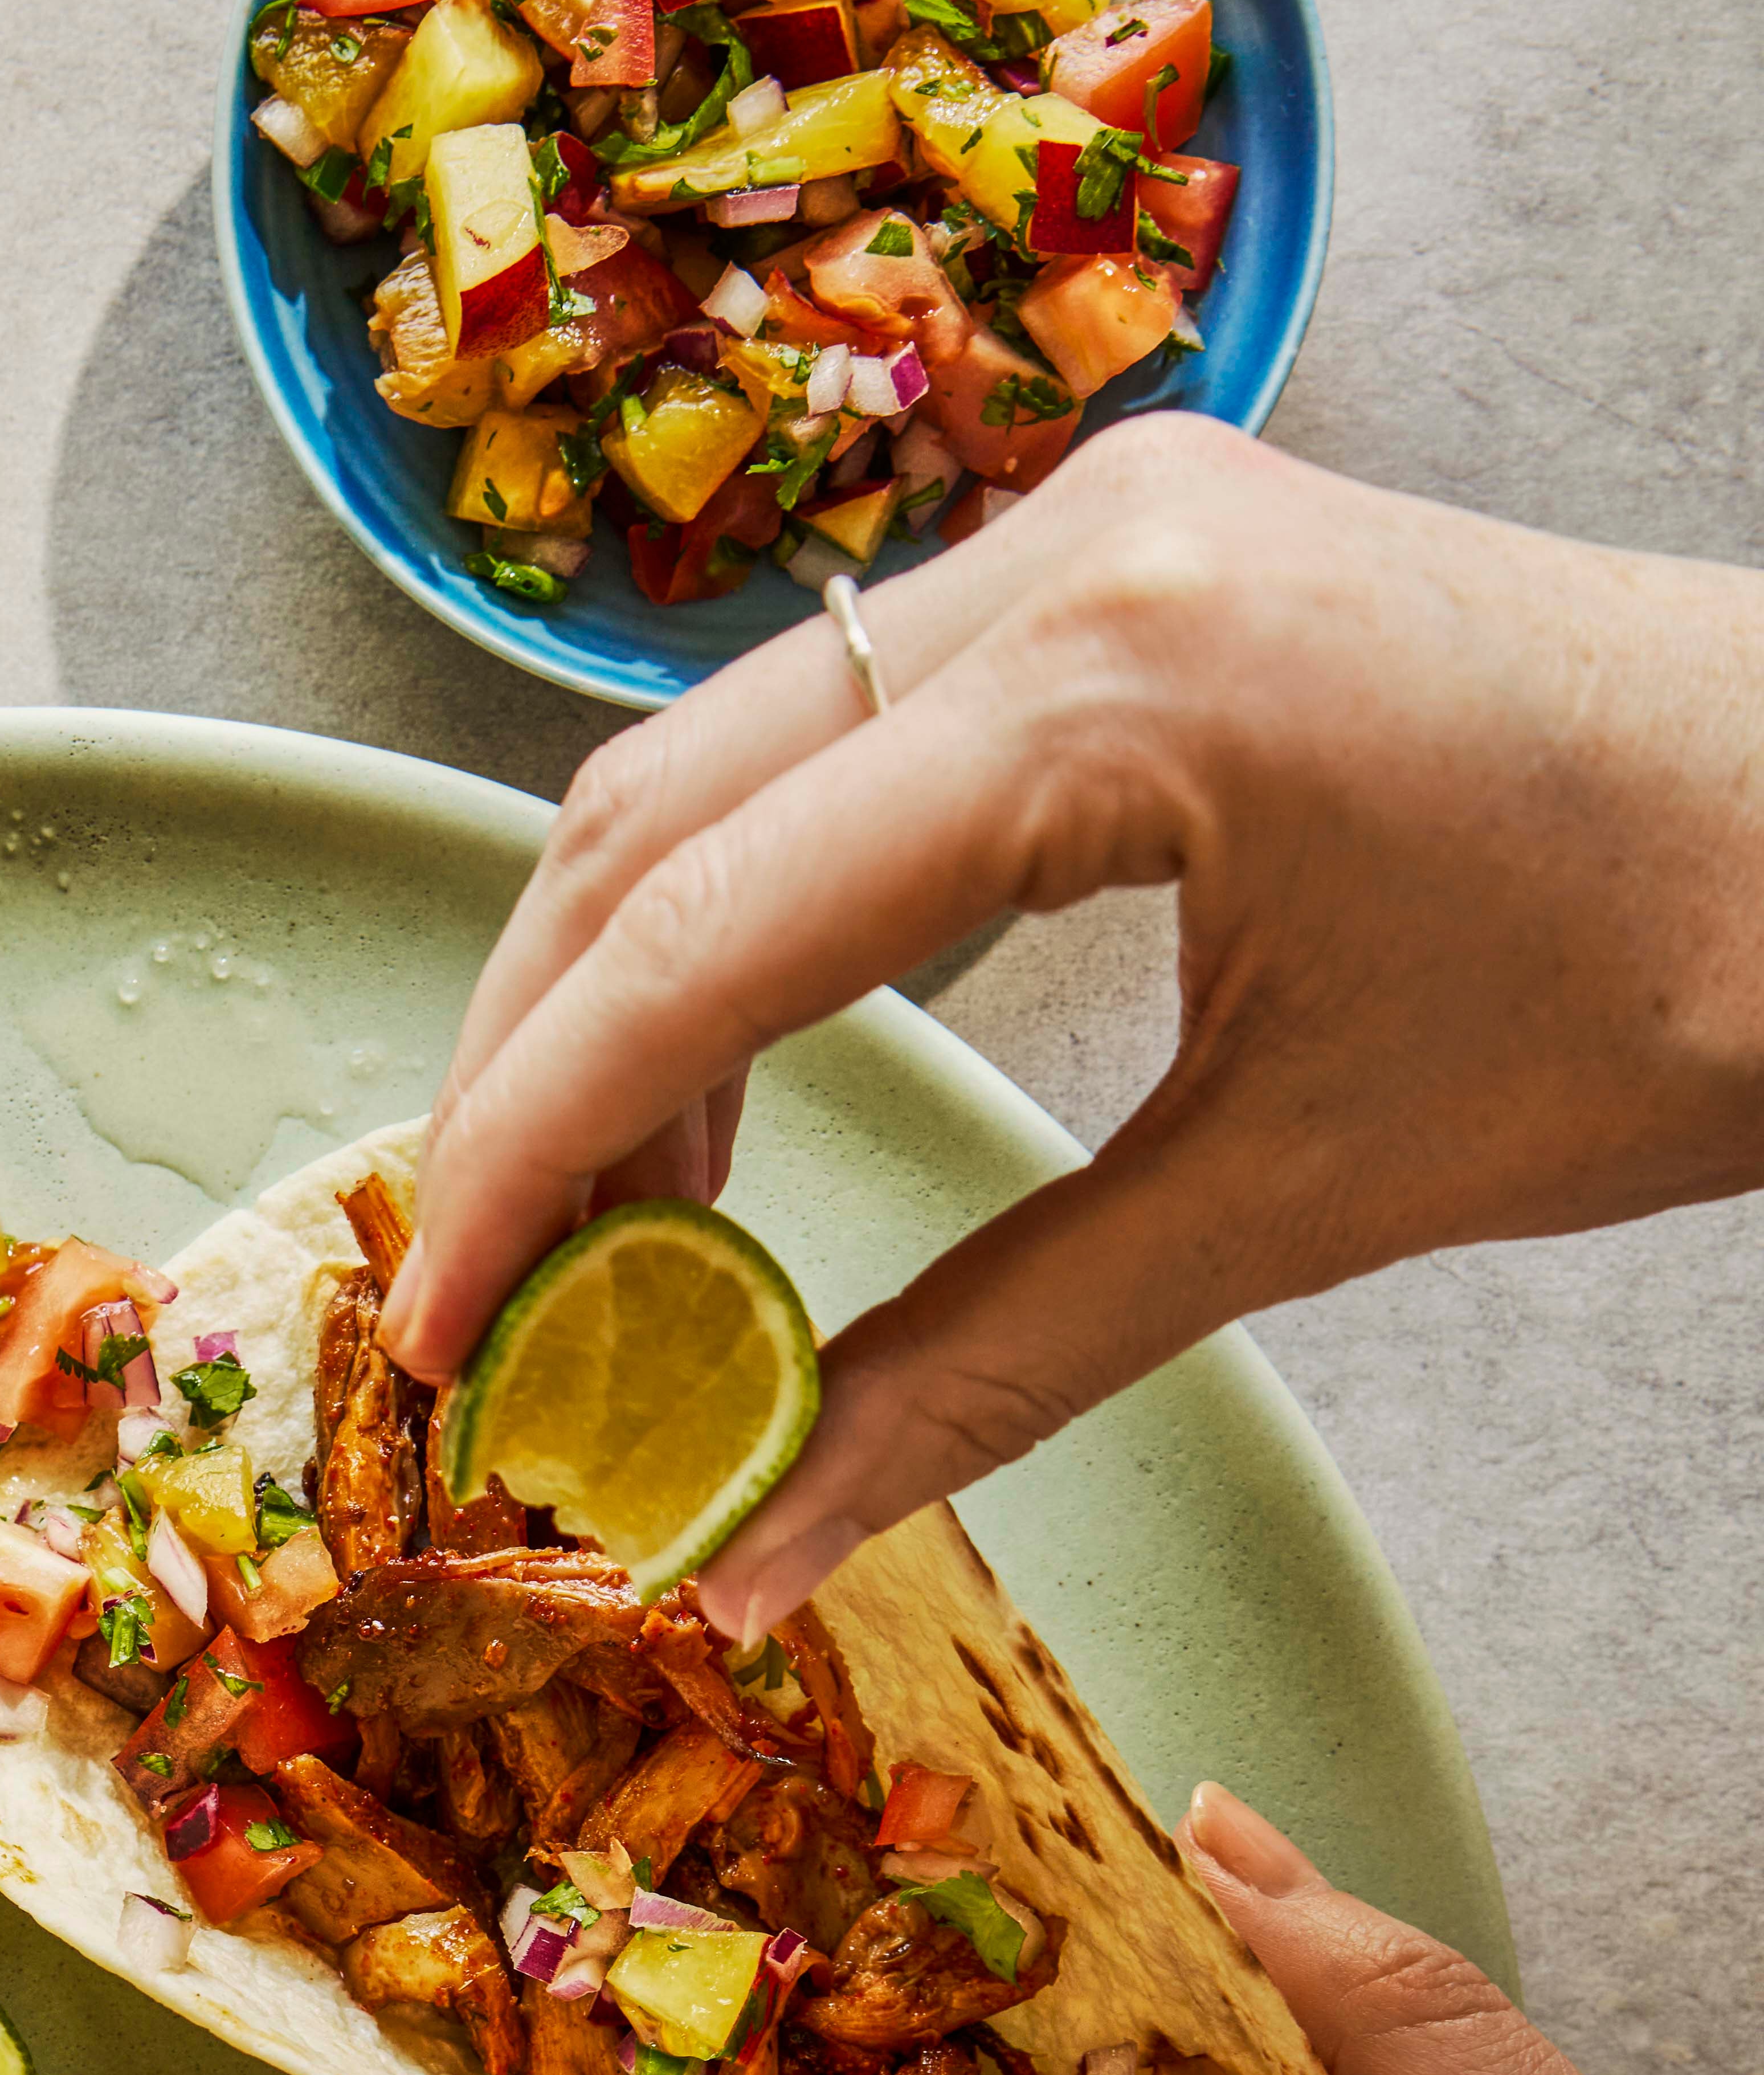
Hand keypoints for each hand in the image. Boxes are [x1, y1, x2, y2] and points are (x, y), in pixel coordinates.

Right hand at [382, 427, 1763, 1639]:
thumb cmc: (1669, 979)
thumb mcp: (1301, 1200)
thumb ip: (986, 1364)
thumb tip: (750, 1549)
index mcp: (1113, 682)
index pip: (703, 932)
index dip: (533, 1147)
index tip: (434, 1326)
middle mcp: (1067, 546)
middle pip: (649, 808)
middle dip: (532, 1061)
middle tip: (480, 1288)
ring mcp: (1088, 525)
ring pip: (714, 757)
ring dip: (621, 988)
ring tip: (601, 1225)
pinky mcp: (1121, 559)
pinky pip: (834, 732)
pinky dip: (741, 912)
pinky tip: (732, 1085)